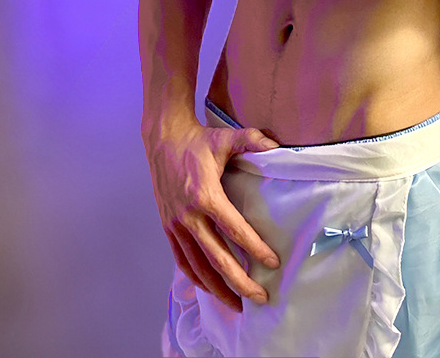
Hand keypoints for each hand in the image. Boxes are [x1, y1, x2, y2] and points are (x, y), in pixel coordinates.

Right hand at [143, 118, 280, 312]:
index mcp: (205, 195)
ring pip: (197, 265)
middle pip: (216, 257)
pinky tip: (210, 288)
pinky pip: (181, 259)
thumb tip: (275, 145)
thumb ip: (252, 139)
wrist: (163, 139)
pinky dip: (195, 277)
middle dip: (239, 281)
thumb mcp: (226, 137)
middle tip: (260, 297)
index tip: (272, 263)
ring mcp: (176, 223)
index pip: (234, 229)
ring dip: (217, 287)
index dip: (254, 248)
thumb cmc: (198, 141)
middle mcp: (188, 215)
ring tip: (237, 303)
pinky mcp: (168, 226)